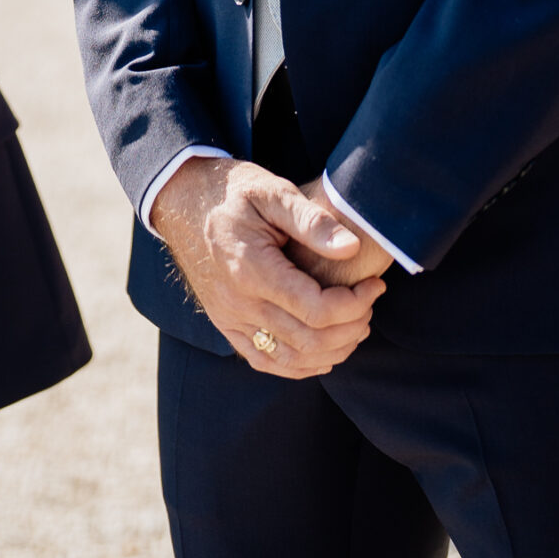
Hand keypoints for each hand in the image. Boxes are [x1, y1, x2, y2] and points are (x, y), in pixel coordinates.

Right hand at [150, 156, 385, 377]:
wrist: (183, 202)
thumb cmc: (233, 192)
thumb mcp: (272, 191)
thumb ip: (312, 220)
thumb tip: (351, 248)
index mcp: (252, 269)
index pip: (316, 309)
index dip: (355, 304)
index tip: (375, 284)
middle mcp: (239, 303)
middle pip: (308, 340)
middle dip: (351, 328)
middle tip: (371, 303)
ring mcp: (229, 319)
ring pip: (290, 360)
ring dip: (332, 351)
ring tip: (356, 324)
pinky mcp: (225, 325)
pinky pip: (266, 361)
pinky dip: (300, 365)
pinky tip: (323, 351)